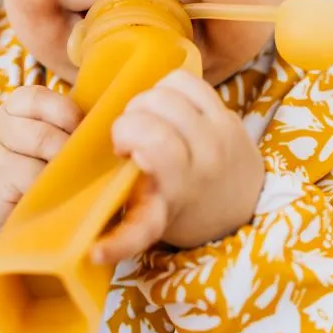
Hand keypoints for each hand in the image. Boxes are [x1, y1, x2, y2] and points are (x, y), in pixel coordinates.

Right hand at [0, 86, 84, 269]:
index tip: (81, 136)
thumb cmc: (24, 167)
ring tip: (68, 179)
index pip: (43, 98)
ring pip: (41, 152)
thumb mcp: (37, 137)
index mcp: (17, 104)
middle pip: (46, 131)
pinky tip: (53, 195)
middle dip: (69, 150)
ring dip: (61, 168)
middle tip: (80, 165)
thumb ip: (64, 126)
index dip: (69, 117)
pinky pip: (32, 178)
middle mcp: (2, 123)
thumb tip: (112, 127)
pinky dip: (50, 187)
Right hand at [89, 68, 264, 265]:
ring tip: (147, 121)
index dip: (126, 133)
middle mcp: (205, 155)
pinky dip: (169, 87)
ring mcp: (221, 131)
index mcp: (181, 186)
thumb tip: (91, 252)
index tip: (120, 153)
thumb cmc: (186, 215)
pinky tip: (165, 108)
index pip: (155, 141)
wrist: (242, 210)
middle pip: (155, 107)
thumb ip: (126, 233)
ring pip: (170, 89)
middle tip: (130, 138)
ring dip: (148, 100)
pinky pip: (189, 80)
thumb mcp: (155, 225)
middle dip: (130, 117)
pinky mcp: (228, 113)